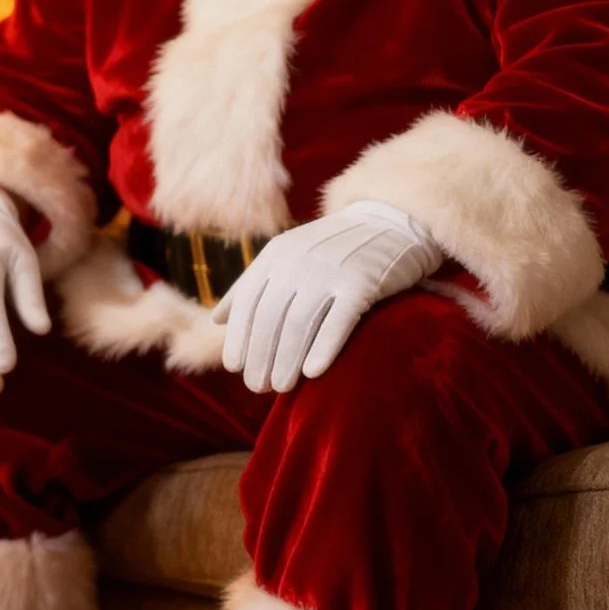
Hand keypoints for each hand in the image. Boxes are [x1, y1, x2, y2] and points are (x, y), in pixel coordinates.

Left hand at [215, 200, 442, 393]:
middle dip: (260, 356)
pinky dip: (323, 348)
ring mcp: (330, 270)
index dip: (239, 337)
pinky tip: (313, 373)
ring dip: (286, 359)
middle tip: (257, 387)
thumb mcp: (288, 256)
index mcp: (276, 255)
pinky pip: (338, 320)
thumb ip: (252, 285)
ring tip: (280, 387)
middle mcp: (298, 261)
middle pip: (270, 317)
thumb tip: (217, 320)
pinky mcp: (363, 281)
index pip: (249, 302)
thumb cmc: (333, 248)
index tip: (235, 367)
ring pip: (299, 323)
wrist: (391, 223)